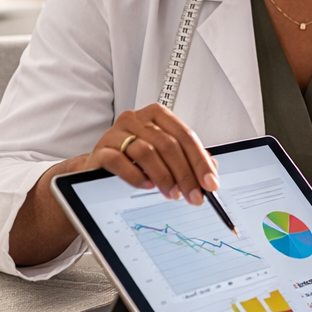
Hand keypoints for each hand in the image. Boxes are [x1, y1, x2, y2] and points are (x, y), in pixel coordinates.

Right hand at [84, 103, 218, 204]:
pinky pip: (119, 160)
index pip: (184, 135)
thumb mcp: (163, 156)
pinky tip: (146, 185)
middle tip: (193, 195)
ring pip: (146, 151)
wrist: (100, 165)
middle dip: (185, 174)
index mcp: (156, 116)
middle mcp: (136, 119)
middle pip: (168, 145)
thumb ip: (187, 159)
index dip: (200, 161)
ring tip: (171, 193)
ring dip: (163, 176)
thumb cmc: (133, 158)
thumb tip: (211, 170)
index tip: (210, 182)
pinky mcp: (101, 149)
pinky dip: (135, 175)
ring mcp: (116, 132)